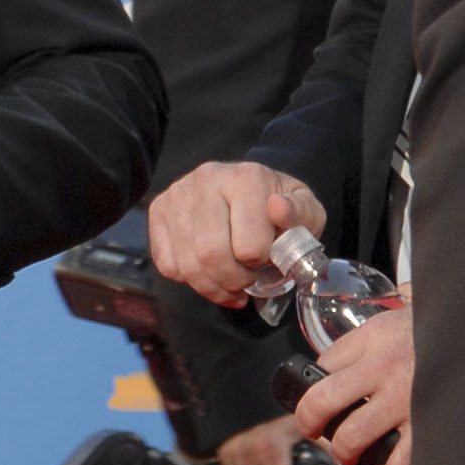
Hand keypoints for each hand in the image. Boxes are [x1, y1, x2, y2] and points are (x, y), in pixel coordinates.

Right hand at [148, 162, 324, 304]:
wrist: (250, 187)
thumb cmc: (279, 204)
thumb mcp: (306, 209)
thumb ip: (301, 213)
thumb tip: (278, 208)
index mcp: (246, 178)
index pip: (249, 244)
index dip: (261, 264)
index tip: (268, 261)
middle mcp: (206, 180)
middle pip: (211, 254)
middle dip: (233, 281)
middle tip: (247, 282)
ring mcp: (178, 194)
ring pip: (187, 264)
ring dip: (212, 286)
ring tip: (231, 285)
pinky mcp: (158, 211)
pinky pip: (167, 263)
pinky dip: (189, 280)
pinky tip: (209, 274)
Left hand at [294, 302, 412, 464]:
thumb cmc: (453, 327)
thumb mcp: (413, 308)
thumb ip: (392, 317)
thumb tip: (384, 314)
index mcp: (375, 336)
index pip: (323, 363)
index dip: (316, 382)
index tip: (320, 396)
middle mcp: (383, 367)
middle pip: (321, 403)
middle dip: (312, 425)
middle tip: (319, 431)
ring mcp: (405, 400)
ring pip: (351, 439)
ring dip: (347, 452)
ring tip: (353, 453)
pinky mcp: (428, 427)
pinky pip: (396, 463)